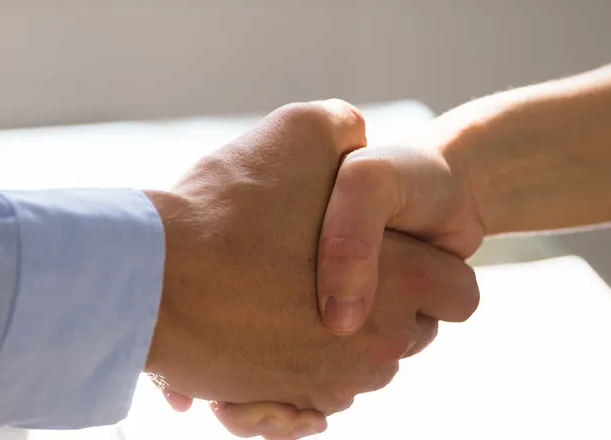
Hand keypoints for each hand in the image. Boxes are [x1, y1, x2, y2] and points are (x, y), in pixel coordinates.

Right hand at [141, 100, 479, 432]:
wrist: (150, 280)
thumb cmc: (225, 210)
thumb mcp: (298, 130)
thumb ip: (344, 127)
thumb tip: (355, 135)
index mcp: (405, 281)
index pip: (460, 293)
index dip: (428, 267)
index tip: (389, 255)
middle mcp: (381, 347)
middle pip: (405, 334)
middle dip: (375, 309)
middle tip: (321, 273)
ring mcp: (334, 386)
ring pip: (352, 367)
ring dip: (327, 343)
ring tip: (278, 302)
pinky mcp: (287, 409)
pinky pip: (308, 399)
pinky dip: (288, 377)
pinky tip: (256, 341)